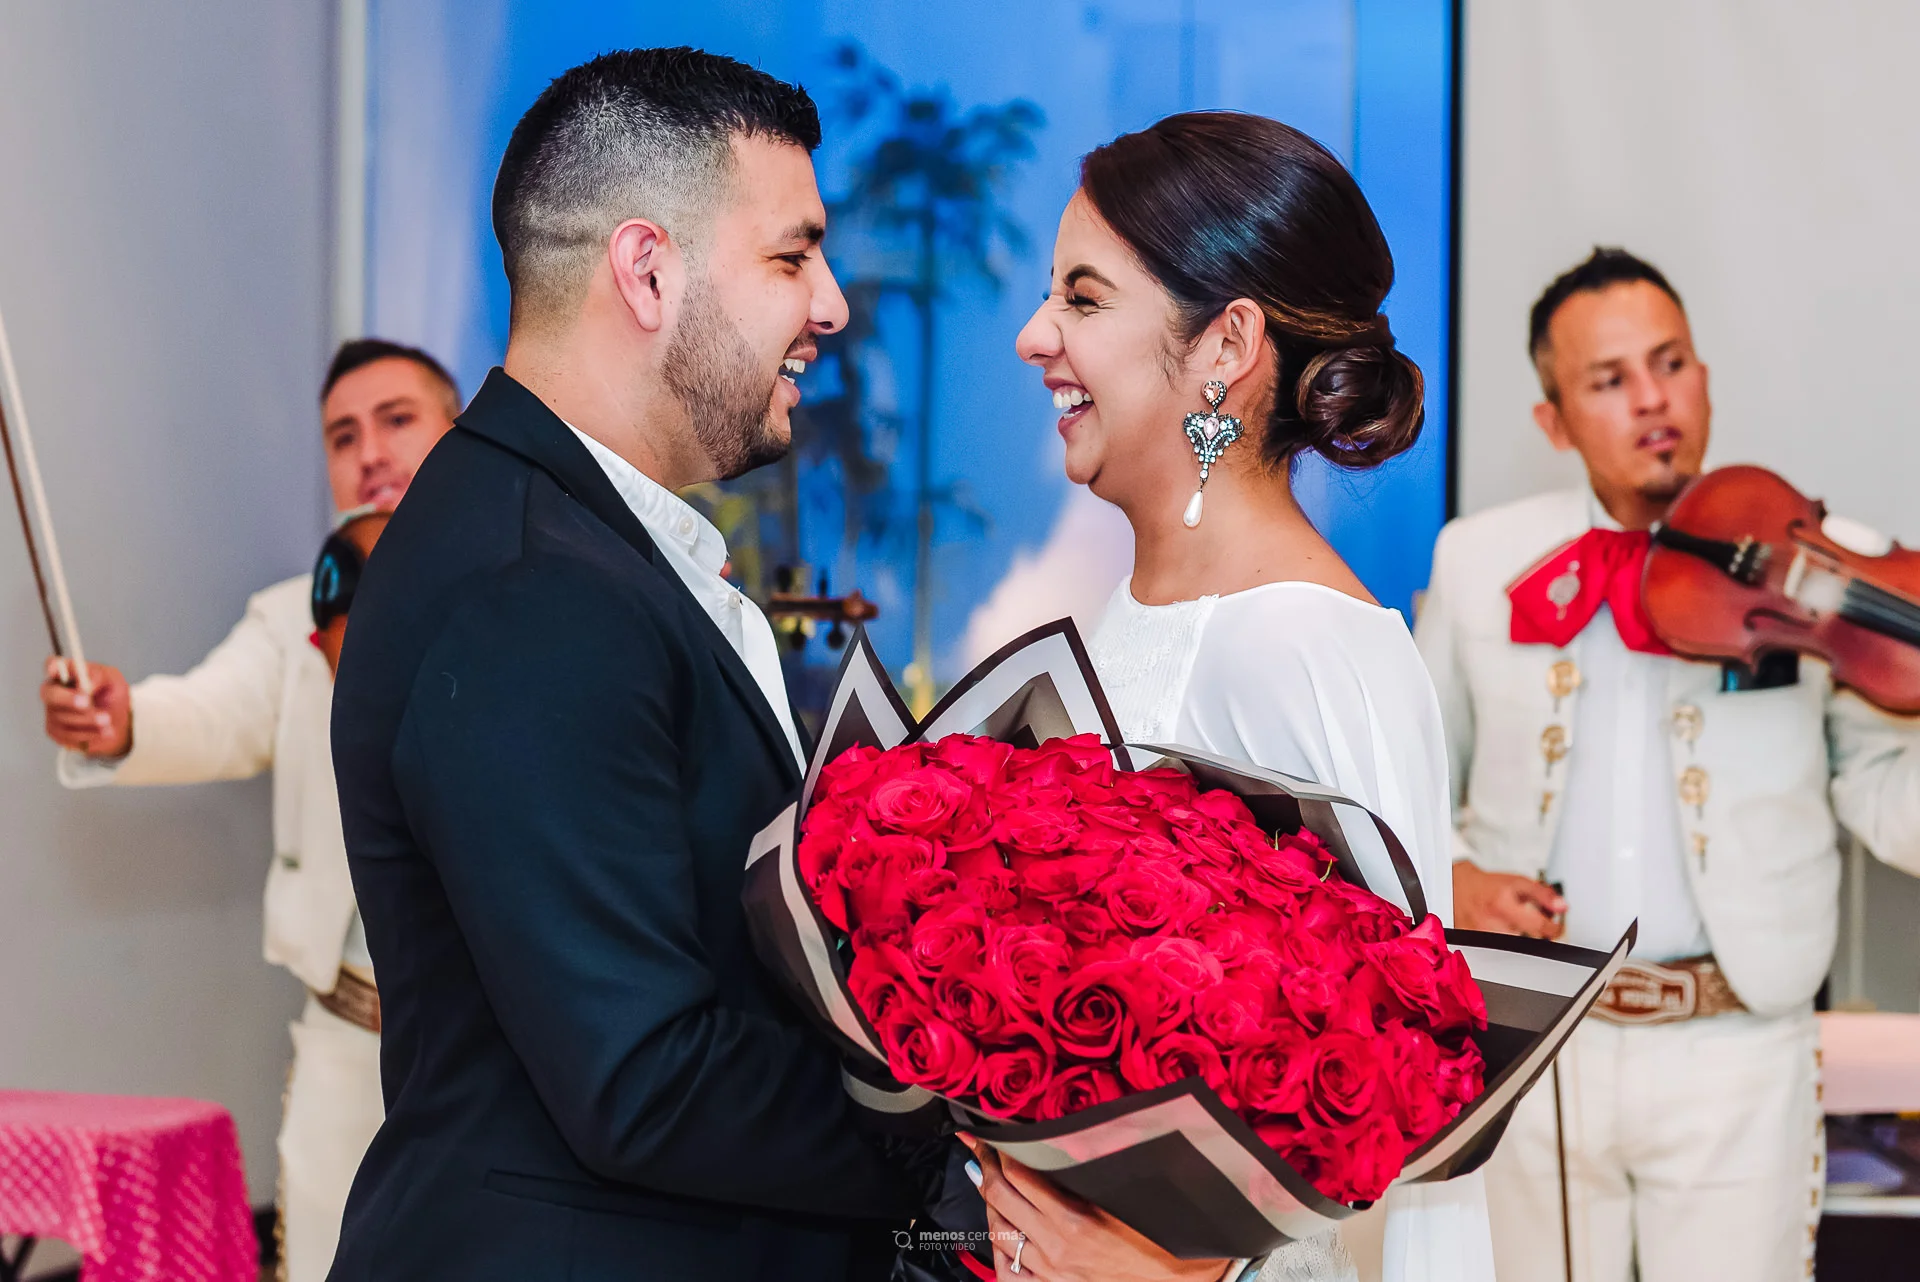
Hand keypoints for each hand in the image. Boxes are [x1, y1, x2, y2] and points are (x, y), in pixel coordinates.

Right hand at [40, 657, 131, 758]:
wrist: (116, 722)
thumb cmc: (111, 694)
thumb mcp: (113, 679)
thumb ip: (99, 676)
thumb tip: (87, 686)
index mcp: (67, 672)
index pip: (52, 664)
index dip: (52, 667)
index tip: (56, 670)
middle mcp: (54, 690)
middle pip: (50, 694)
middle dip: (68, 699)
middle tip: (87, 702)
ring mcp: (52, 711)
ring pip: (62, 717)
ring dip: (88, 719)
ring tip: (108, 720)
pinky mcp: (55, 731)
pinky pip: (67, 734)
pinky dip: (88, 733)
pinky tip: (104, 731)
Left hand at [959, 1134, 1231, 1281]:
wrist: (1170, 1277)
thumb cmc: (1152, 1233)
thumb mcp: (1119, 1193)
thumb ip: (1084, 1170)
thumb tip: (1055, 1141)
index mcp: (1075, 1217)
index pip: (1020, 1173)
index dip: (1000, 1149)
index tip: (990, 1134)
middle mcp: (1056, 1245)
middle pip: (1001, 1197)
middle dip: (985, 1167)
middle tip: (979, 1147)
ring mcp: (1049, 1269)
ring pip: (999, 1230)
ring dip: (988, 1201)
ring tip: (985, 1179)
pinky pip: (1007, 1268)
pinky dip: (998, 1245)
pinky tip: (997, 1227)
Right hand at [1452, 860, 1564, 937]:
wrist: (1458, 889)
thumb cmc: (1488, 886)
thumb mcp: (1518, 882)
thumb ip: (1543, 894)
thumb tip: (1563, 907)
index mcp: (1502, 905)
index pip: (1538, 926)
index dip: (1553, 929)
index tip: (1556, 927)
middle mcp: (1491, 923)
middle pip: (1528, 940)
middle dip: (1536, 933)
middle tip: (1532, 922)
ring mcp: (1482, 936)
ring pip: (1514, 947)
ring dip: (1521, 938)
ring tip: (1514, 924)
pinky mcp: (1475, 944)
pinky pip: (1500, 951)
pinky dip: (1506, 942)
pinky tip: (1502, 930)